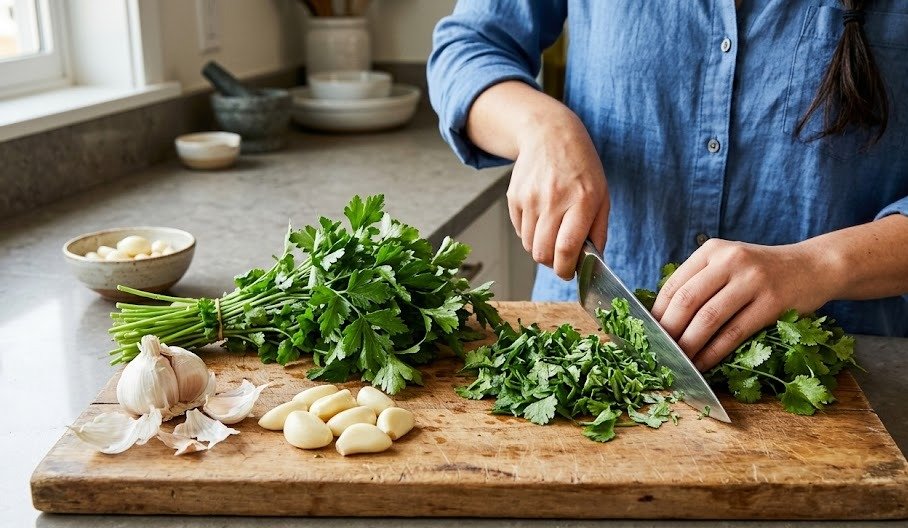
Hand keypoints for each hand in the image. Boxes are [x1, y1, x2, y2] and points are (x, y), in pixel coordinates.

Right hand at [507, 111, 609, 278]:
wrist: (549, 134)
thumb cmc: (581, 167)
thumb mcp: (602, 194)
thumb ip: (599, 231)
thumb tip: (593, 262)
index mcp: (582, 201)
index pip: (566, 248)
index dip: (566, 269)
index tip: (568, 273)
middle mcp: (554, 200)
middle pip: (542, 252)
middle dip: (552, 264)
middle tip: (561, 259)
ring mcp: (530, 198)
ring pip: (528, 246)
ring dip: (540, 248)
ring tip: (552, 233)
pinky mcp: (514, 197)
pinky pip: (519, 231)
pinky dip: (529, 233)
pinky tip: (541, 217)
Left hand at [650, 239, 833, 370]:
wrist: (813, 267)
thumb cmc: (761, 272)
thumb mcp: (728, 263)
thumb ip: (700, 281)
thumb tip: (662, 318)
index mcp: (711, 250)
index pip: (674, 285)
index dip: (657, 313)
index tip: (647, 334)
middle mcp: (730, 260)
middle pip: (686, 301)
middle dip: (669, 331)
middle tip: (659, 352)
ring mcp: (752, 280)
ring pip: (708, 319)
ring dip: (689, 345)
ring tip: (679, 362)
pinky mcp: (772, 302)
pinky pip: (734, 333)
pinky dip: (714, 352)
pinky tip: (704, 364)